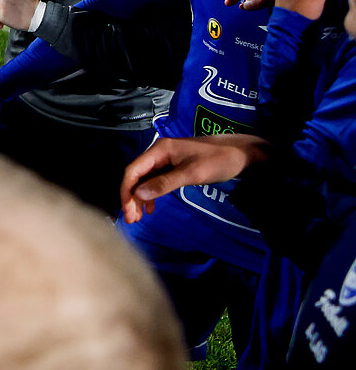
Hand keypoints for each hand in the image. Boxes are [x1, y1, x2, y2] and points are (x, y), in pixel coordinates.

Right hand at [120, 135, 267, 224]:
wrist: (242, 154)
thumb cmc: (218, 161)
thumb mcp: (192, 173)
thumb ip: (165, 183)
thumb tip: (139, 195)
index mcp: (160, 150)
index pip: (133, 171)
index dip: (127, 191)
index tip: (128, 211)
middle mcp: (158, 153)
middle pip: (136, 176)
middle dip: (132, 197)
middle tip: (132, 219)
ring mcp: (166, 160)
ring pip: (145, 180)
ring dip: (140, 198)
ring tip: (139, 217)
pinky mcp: (173, 166)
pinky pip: (155, 181)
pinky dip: (152, 194)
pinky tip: (152, 208)